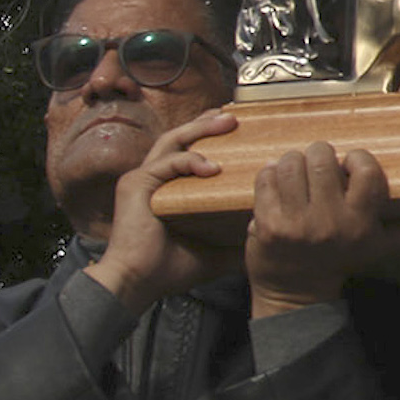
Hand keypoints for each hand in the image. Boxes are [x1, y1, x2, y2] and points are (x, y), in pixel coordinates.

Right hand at [84, 109, 238, 313]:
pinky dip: (190, 161)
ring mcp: (141, 179)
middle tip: (235, 115)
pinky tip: (213, 167)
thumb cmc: (168, 269)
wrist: (137, 284)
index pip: (189, 151)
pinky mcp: (135, 185)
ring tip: (227, 122)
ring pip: (173, 142)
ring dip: (200, 129)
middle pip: (181, 138)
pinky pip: (165, 163)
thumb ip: (234, 242)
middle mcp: (152, 178)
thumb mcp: (212, 252)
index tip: (238, 126)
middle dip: (207, 124)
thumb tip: (263, 240)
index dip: (209, 136)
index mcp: (167, 188)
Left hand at [244, 141, 399, 322]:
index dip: (356, 159)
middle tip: (317, 170)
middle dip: (318, 156)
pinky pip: (265, 178)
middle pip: (321, 157)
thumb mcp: (380, 246)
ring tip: (295, 177)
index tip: (348, 167)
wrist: (297, 293)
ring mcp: (297, 222)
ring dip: (291, 164)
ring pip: (290, 162)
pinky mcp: (268, 223)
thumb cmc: (340, 260)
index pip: (366, 170)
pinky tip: (276, 187)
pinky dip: (268, 176)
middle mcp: (330, 220)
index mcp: (361, 222)